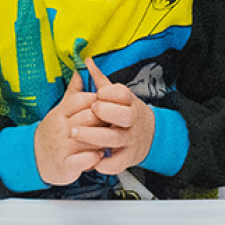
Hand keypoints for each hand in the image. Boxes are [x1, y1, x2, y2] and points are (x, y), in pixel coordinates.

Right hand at [34, 73, 105, 185]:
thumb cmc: (53, 133)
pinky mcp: (67, 165)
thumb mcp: (60, 111)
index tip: (107, 106)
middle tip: (114, 123)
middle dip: (104, 119)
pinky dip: (96, 157)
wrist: (34, 159)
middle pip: (89, 117)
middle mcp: (60, 129)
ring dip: (103, 139)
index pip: (82, 100)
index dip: (98, 101)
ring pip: (90, 138)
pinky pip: (86, 159)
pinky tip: (100, 156)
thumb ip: (72, 93)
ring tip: (110, 139)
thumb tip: (80, 72)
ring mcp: (63, 147)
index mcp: (59, 113)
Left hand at [69, 60, 157, 174]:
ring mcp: (130, 139)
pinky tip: (93, 159)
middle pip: (123, 116)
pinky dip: (106, 163)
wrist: (149, 135)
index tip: (99, 93)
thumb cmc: (126, 112)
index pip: (123, 95)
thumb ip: (100, 81)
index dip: (110, 93)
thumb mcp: (118, 96)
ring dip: (95, 136)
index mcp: (129, 103)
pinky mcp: (128, 157)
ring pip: (115, 138)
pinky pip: (118, 162)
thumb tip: (86, 61)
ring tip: (75, 132)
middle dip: (105, 112)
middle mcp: (131, 121)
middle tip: (90, 111)